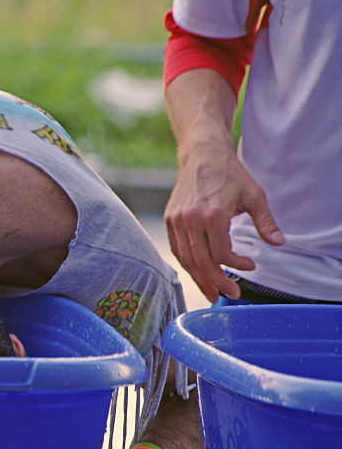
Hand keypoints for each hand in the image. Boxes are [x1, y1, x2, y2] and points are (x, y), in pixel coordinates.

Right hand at [164, 143, 284, 302]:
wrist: (202, 154)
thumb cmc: (229, 174)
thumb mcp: (254, 196)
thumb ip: (265, 222)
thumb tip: (279, 243)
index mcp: (212, 215)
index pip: (221, 253)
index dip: (236, 264)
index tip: (249, 265)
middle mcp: (190, 220)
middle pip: (202, 262)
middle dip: (217, 281)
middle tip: (231, 294)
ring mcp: (177, 220)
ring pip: (186, 259)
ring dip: (200, 279)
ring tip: (212, 292)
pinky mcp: (170, 219)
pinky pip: (177, 249)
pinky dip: (187, 264)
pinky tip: (198, 273)